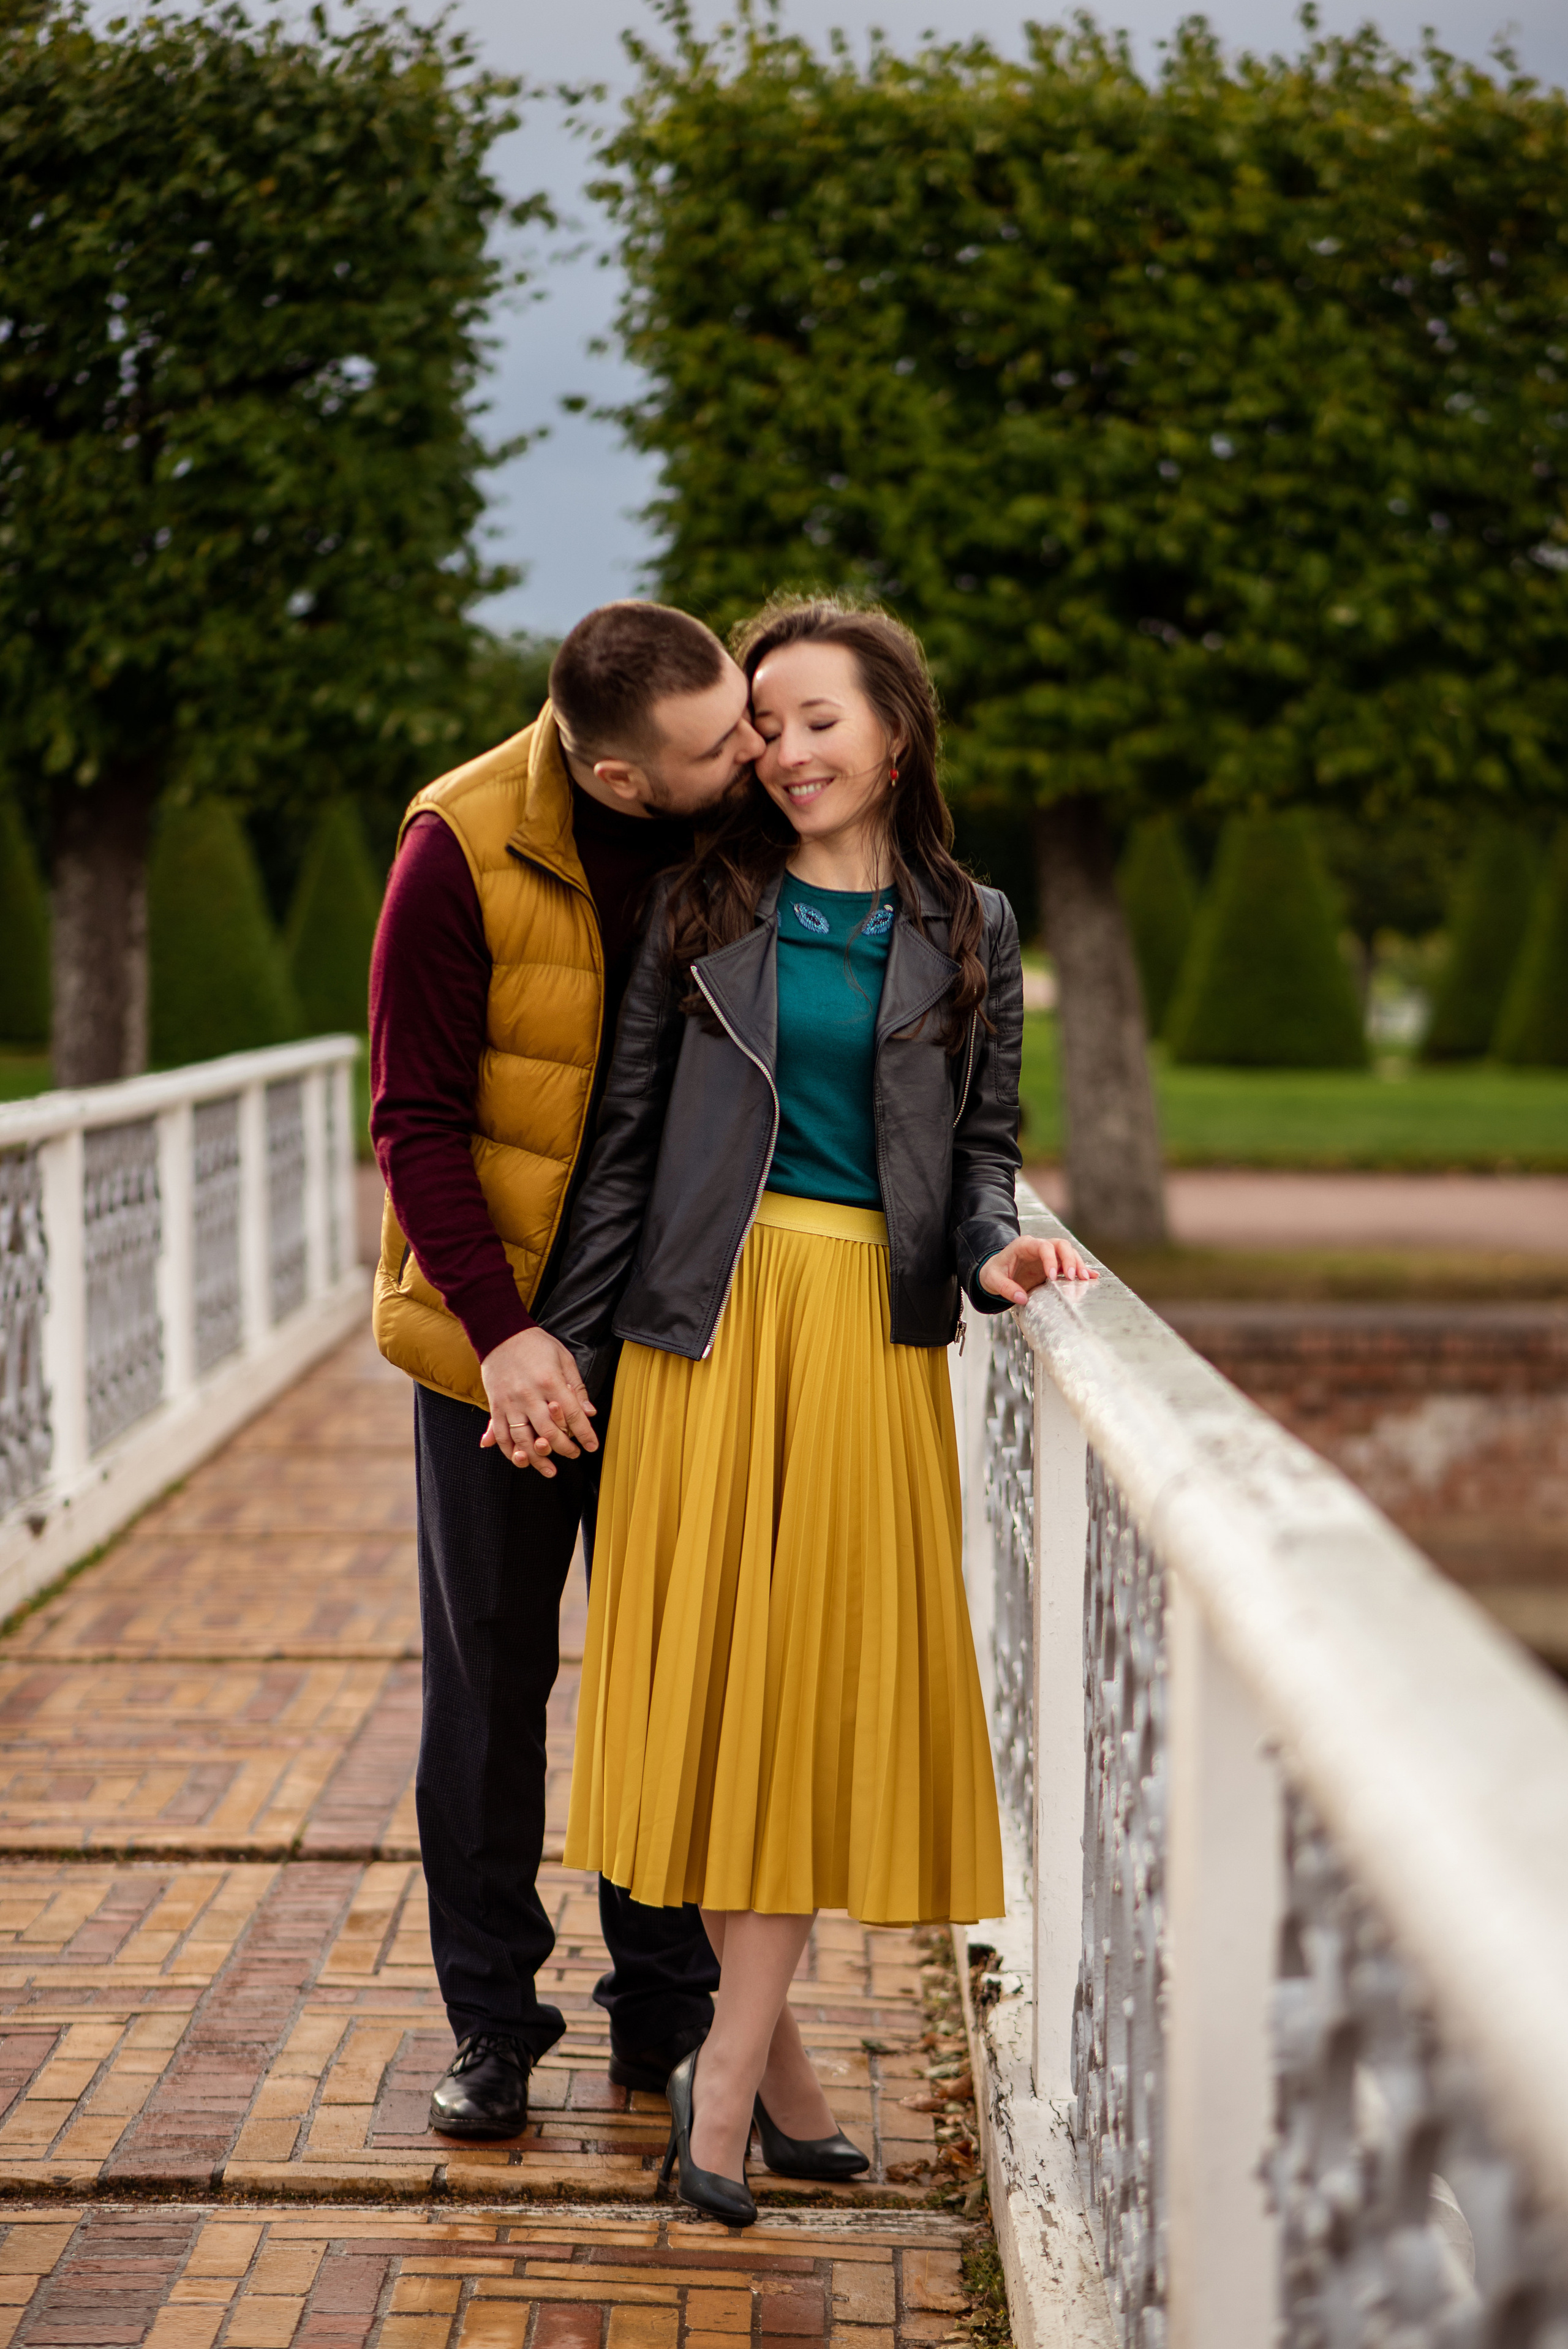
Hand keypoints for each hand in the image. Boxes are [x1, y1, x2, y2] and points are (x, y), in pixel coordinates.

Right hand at [479, 1327, 597, 1476]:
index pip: (572, 1415)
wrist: (500, 1332)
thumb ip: (576, 1388)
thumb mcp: (563, 1359)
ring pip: (523, 1440)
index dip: (585, 1433)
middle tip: (574, 1455)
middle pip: (549, 1432)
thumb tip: (590, 1413)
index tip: (592, 1446)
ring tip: (550, 1470)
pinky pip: (501, 1434)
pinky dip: (510, 1451)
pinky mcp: (495, 1405)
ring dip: (538, 1459)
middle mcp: (529, 1395)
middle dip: (564, 1448)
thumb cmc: (536, 1344)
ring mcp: (510, 1402)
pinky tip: (521, 1460)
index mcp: (550, 1381)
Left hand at [978, 1235, 1097, 1307]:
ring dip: (1078, 1265)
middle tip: (1074, 1277)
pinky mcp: (1054, 1265)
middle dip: (1070, 1260)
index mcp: (1024, 1246)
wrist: (996, 1271)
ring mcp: (1048, 1256)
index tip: (1052, 1277)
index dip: (1050, 1260)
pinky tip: (1093, 1277)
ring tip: (1084, 1280)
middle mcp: (1039, 1247)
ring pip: (1069, 1253)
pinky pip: (1070, 1264)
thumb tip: (1022, 1298)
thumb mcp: (992, 1280)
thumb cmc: (994, 1272)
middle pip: (1061, 1245)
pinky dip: (1081, 1269)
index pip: (1043, 1246)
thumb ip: (1005, 1288)